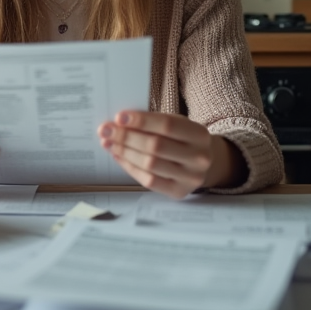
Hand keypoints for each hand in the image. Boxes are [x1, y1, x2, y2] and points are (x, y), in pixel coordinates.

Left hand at [97, 111, 245, 198]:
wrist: (203, 164)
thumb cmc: (183, 140)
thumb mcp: (178, 125)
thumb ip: (153, 123)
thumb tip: (120, 123)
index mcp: (200, 135)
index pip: (167, 125)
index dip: (141, 121)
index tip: (119, 117)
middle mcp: (199, 158)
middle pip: (156, 146)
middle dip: (127, 137)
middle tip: (106, 130)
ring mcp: (190, 178)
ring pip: (150, 164)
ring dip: (124, 152)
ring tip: (109, 142)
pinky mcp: (178, 192)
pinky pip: (148, 180)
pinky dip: (130, 167)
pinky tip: (119, 156)